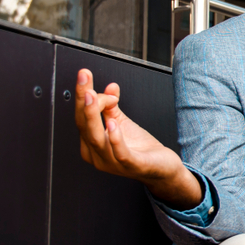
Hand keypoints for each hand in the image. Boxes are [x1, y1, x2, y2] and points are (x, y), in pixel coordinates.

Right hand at [74, 69, 201, 207]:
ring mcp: (113, 163)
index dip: (82, 96)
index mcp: (92, 145)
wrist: (162, 169)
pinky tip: (113, 123)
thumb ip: (112, 107)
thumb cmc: (140, 149)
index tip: (85, 75)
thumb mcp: (122, 124)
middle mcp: (97, 156)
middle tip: (84, 78)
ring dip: (93, 116)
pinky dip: (115, 138)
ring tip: (94, 96)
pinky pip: (120, 153)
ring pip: (97, 139)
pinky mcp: (132, 166)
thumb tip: (109, 87)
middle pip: (85, 126)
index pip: (81, 118)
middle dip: (83, 101)